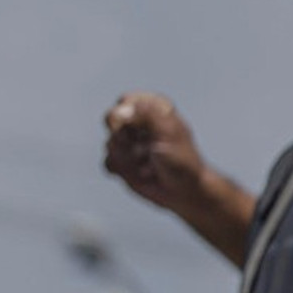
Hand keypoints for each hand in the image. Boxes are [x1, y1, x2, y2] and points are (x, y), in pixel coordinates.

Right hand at [103, 92, 208, 212]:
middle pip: (112, 121)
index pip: (126, 101)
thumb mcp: (168, 133)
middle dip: (125, 139)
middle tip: (145, 150)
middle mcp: (140, 123)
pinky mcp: (122, 160)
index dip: (125, 116)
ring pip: (110, 144)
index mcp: (155, 109)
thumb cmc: (183, 160)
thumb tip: (120, 109)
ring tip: (150, 165)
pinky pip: (108, 162)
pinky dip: (123, 170)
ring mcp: (130, 142)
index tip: (136, 127)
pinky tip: (141, 174)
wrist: (185, 191)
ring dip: (128, 158)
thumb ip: (146, 116)